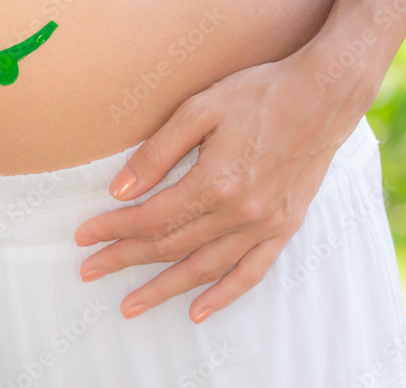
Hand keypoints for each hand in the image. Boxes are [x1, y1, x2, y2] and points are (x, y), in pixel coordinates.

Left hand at [73, 53, 354, 323]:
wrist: (321, 96)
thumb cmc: (255, 94)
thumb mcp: (198, 109)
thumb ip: (157, 152)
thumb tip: (119, 189)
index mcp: (214, 183)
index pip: (151, 218)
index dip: (113, 229)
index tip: (84, 237)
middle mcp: (240, 214)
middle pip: (171, 247)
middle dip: (125, 260)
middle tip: (89, 270)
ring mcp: (265, 226)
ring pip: (204, 269)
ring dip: (164, 289)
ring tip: (131, 304)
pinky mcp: (285, 228)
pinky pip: (251, 273)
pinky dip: (223, 295)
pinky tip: (199, 310)